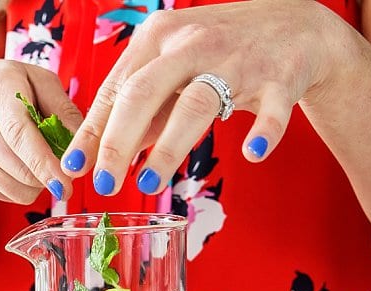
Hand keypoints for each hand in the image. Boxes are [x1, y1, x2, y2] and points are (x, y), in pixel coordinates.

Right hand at [0, 59, 82, 204]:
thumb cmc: (5, 86)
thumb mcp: (37, 80)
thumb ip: (64, 108)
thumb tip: (84, 147)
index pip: (19, 135)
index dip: (44, 163)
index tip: (65, 182)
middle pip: (22, 170)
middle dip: (51, 175)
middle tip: (63, 164)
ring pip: (17, 190)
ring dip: (39, 183)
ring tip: (38, 159)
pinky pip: (8, 196)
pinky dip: (23, 187)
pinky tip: (18, 164)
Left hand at [61, 1, 342, 195]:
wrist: (296, 26)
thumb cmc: (221, 53)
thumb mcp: (173, 69)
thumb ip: (141, 110)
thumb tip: (100, 154)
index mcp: (157, 38)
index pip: (116, 90)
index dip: (92, 131)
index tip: (74, 168)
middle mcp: (192, 44)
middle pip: (144, 93)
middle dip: (118, 141)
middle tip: (104, 184)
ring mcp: (237, 59)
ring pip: (196, 103)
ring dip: (170, 146)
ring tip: (148, 183)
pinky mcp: (280, 76)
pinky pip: (273, 108)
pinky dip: (264, 131)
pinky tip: (252, 153)